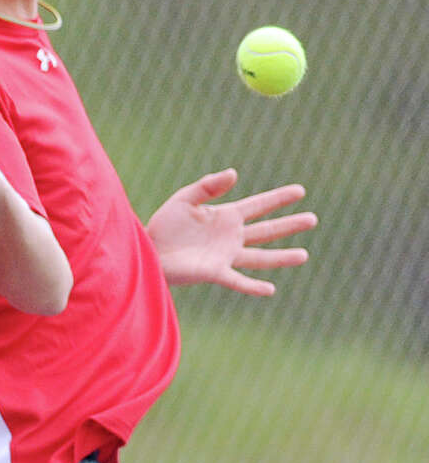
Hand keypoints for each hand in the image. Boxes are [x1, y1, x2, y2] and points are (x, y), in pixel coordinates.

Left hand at [146, 168, 317, 295]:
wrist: (148, 250)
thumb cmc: (164, 225)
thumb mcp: (185, 199)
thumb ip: (208, 186)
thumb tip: (233, 173)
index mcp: (225, 216)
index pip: (258, 206)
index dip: (278, 198)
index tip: (300, 190)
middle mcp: (230, 237)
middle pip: (266, 230)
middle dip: (289, 225)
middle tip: (313, 219)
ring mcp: (225, 256)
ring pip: (260, 257)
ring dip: (281, 257)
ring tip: (304, 255)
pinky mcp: (214, 272)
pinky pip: (238, 280)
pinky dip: (253, 286)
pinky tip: (270, 289)